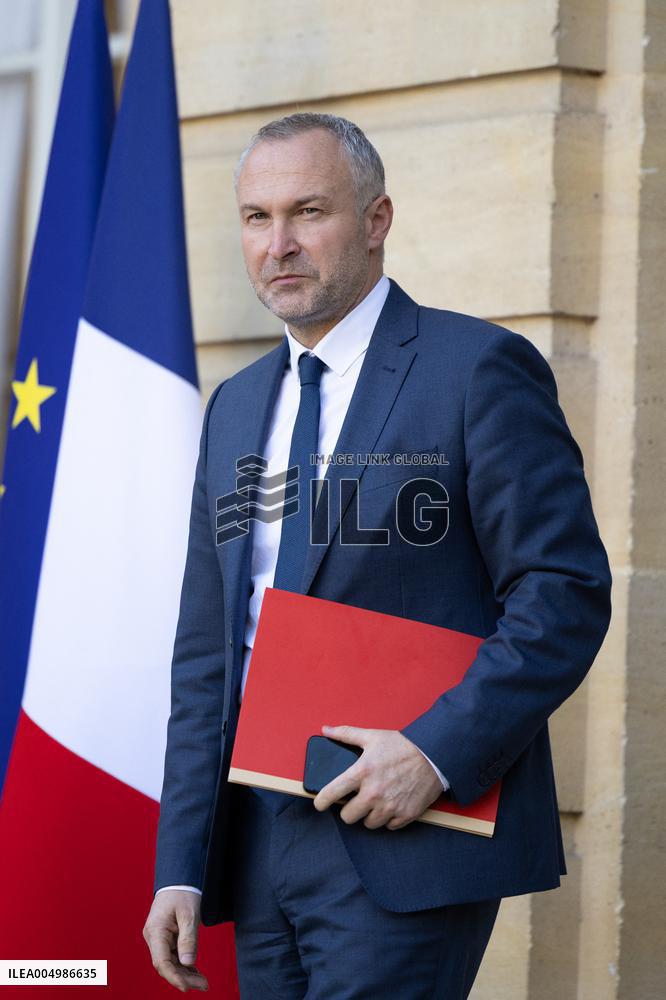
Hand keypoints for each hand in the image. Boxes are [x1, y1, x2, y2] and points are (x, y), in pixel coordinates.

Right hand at [143, 889, 208, 992]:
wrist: (178, 879)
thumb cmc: (183, 893)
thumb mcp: (189, 914)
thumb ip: (188, 939)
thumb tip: (187, 963)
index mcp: (156, 931)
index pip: (161, 961)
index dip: (174, 977)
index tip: (187, 987)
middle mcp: (153, 937)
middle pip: (166, 965)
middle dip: (183, 978)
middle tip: (204, 985)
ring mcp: (158, 938)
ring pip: (170, 963)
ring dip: (185, 974)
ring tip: (203, 982)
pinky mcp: (165, 938)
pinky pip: (172, 956)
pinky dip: (184, 966)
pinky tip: (195, 972)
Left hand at [313, 724, 443, 829]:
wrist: (434, 755)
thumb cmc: (402, 745)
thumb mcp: (372, 736)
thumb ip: (346, 734)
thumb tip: (325, 730)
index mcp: (362, 772)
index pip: (332, 793)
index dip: (321, 801)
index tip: (320, 804)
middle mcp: (374, 793)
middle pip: (348, 816)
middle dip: (349, 809)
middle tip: (356, 800)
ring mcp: (390, 806)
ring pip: (368, 824)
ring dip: (370, 814)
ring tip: (376, 801)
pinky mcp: (406, 815)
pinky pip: (389, 826)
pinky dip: (389, 818)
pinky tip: (392, 805)